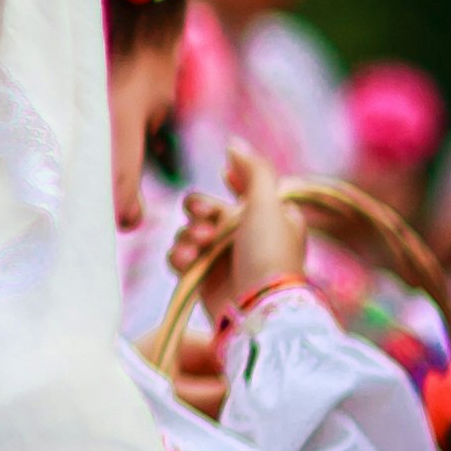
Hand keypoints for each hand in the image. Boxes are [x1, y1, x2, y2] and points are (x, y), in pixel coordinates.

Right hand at [167, 142, 307, 320]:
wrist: (256, 306)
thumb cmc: (269, 253)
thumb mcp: (268, 203)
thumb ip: (253, 169)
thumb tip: (233, 143)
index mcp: (272, 217)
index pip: (246, 189)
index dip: (232, 180)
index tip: (224, 177)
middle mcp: (247, 235)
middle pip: (208, 207)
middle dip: (201, 209)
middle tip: (205, 218)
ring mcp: (223, 257)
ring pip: (190, 231)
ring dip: (189, 235)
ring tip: (199, 247)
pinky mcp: (202, 277)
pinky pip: (179, 256)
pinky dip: (180, 256)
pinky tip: (188, 261)